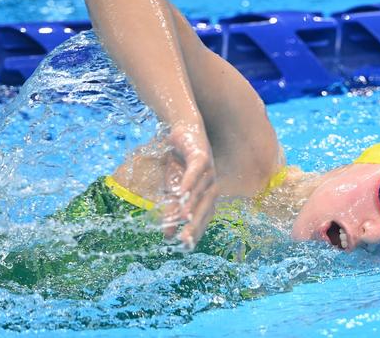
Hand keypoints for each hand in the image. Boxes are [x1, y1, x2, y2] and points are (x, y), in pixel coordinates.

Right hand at [161, 122, 218, 248]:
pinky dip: (189, 181)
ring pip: (200, 191)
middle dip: (194, 225)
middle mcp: (211, 185)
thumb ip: (173, 210)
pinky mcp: (202, 156)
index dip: (196, 232)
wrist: (183, 131)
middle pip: (204, 208)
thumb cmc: (179, 161)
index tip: (186, 247)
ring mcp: (209, 171)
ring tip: (182, 219)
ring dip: (191, 205)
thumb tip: (168, 236)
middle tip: (185, 241)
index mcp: (207, 195)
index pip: (203, 217)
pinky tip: (181, 191)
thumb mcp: (173, 188)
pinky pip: (195, 171)